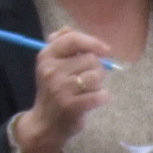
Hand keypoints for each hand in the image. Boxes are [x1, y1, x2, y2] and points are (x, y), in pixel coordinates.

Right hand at [14, 29, 112, 152]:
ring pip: (97, 76)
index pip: (72, 39)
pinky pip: (101, 95)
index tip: (106, 50)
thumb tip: (69, 28)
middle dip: (97, 69)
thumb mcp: (50, 65)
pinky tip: (95, 100)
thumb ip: (60, 44)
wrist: (46, 124)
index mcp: (46, 56)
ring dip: (100, 84)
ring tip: (90, 91)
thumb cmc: (54, 91)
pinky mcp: (71, 106)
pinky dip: (103, 97)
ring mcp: (60, 89)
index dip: (93, 42)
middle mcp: (51, 70)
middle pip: (90, 59)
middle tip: (89, 80)